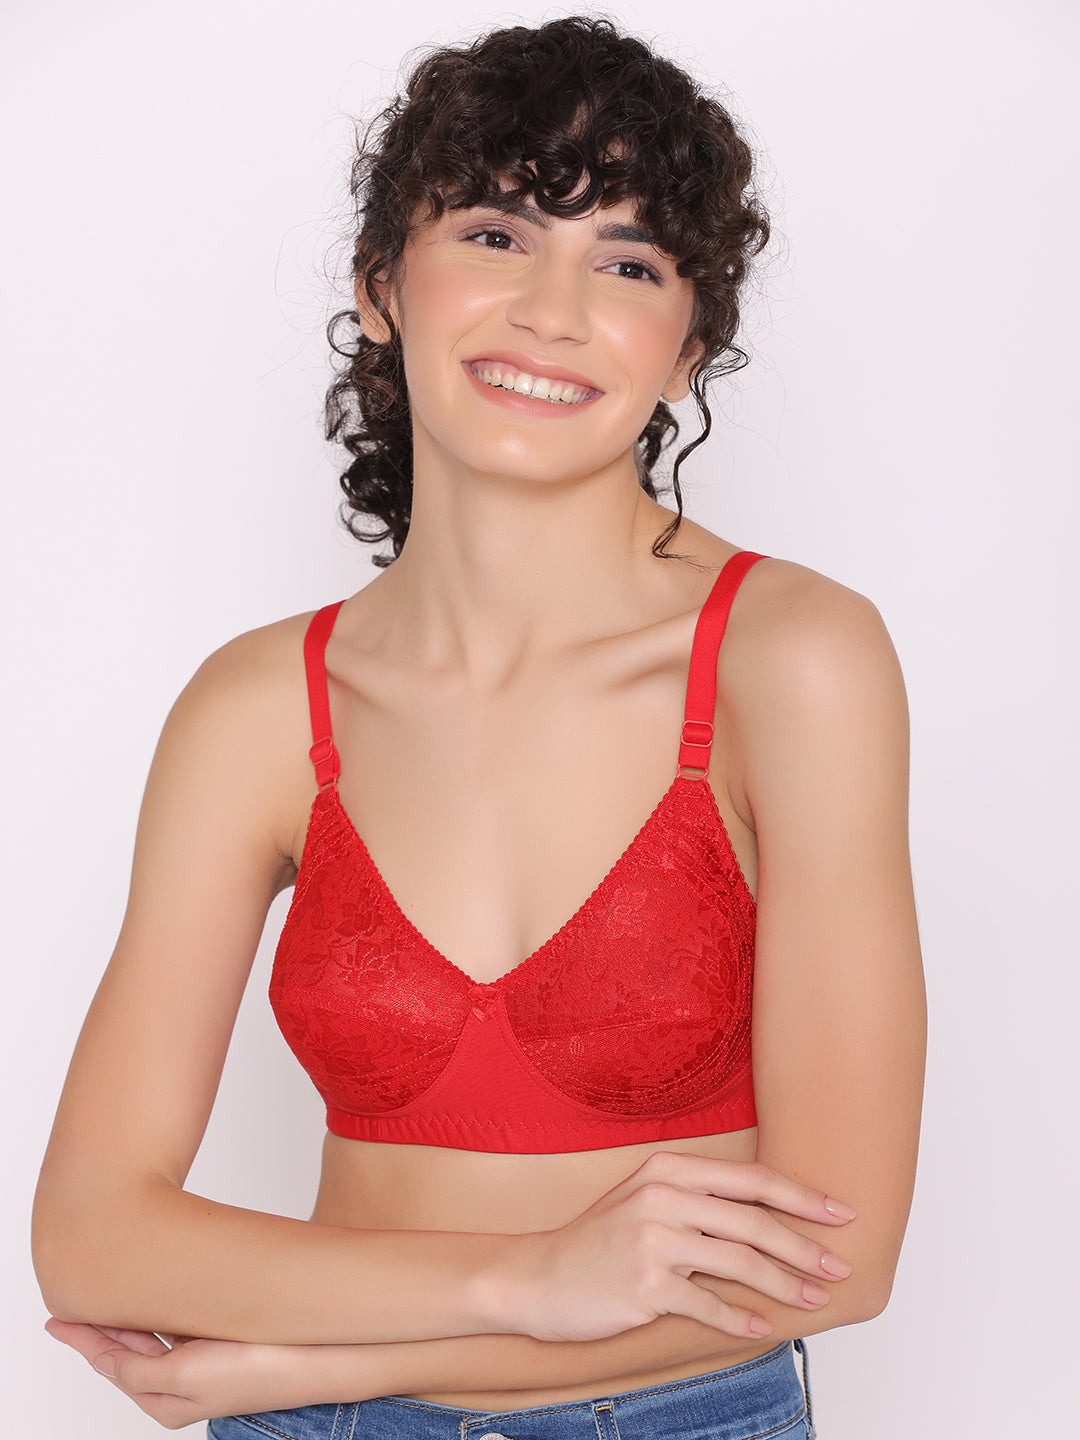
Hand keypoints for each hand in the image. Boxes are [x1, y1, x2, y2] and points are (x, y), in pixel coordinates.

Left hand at [44, 1318, 316, 1428]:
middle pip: (127, 1349)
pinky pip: (180, 1323)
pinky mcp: (224, 1340)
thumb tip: (102, 1356)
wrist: (325, 1356)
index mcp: (166, 1400)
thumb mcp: (184, 1375)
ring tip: (106, 1292)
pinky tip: (156, 1291)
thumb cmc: (262, 1370)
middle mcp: (180, 1384)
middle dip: (101, 1325)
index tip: (55, 1319)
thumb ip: (137, 1366)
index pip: (110, 1363)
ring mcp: (204, 1361)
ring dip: (130, 1313)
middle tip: (73, 1299)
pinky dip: (159, 1308)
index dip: (82, 1339)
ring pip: (153, 1334)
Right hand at [513, 1151, 855, 1342]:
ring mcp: (652, 1240)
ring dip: (785, 1285)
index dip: (800, 1197)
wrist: (537, 1277)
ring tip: (815, 1300)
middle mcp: (662, 1197)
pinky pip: (708, 1305)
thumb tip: (768, 1217)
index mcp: (668, 1169)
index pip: (750, 1179)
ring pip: (740, 1264)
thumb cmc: (600, 1241)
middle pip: (753, 1222)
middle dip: (804, 1246)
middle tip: (839, 1265)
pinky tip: (762, 1328)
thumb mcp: (646, 1199)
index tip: (840, 1213)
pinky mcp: (645, 1285)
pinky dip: (740, 1320)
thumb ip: (698, 1200)